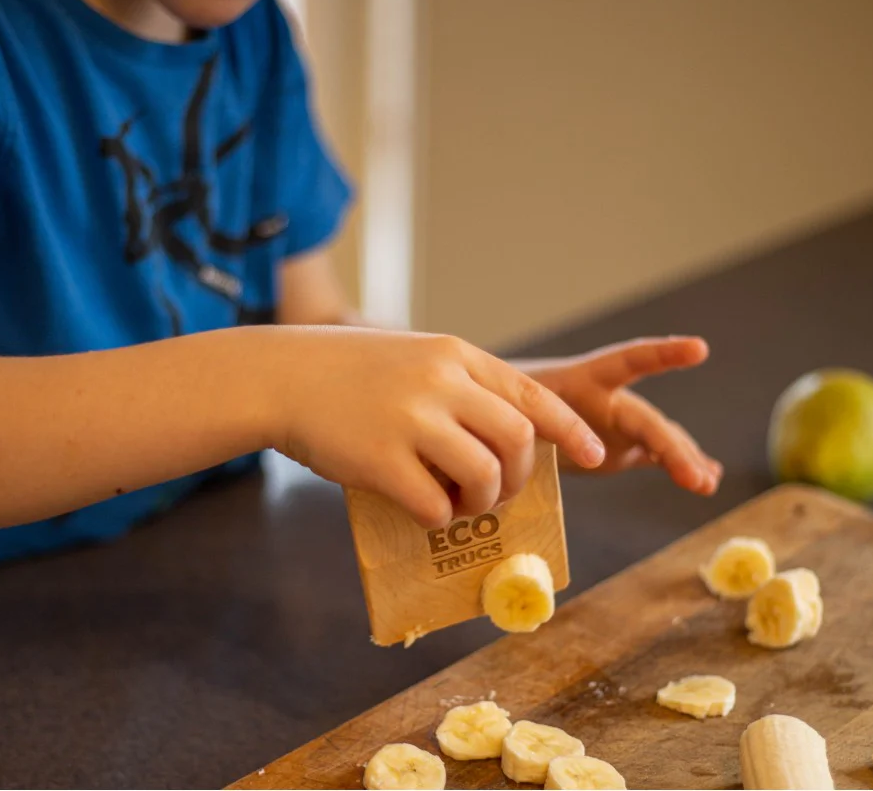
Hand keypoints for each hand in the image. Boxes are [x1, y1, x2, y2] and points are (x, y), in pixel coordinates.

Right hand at [262, 326, 606, 527]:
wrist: (282, 375)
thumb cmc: (348, 371)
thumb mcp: (413, 357)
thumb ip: (458, 387)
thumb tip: (500, 441)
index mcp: (453, 355)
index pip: (529, 393)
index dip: (567, 428)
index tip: (591, 454)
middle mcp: (440, 381)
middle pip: (516, 437)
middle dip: (518, 474)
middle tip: (499, 491)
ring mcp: (411, 419)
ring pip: (483, 473)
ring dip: (482, 498)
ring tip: (460, 502)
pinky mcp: (380, 460)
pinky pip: (434, 504)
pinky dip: (439, 517)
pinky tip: (423, 509)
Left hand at [525, 337, 722, 494]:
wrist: (509, 415)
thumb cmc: (505, 400)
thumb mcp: (508, 402)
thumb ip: (519, 412)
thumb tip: (518, 423)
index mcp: (584, 378)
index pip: (628, 360)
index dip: (662, 354)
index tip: (699, 349)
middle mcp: (610, 399)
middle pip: (647, 421)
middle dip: (673, 448)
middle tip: (697, 479)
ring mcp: (619, 425)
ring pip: (660, 440)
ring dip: (683, 459)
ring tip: (706, 483)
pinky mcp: (621, 449)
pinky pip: (656, 457)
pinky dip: (679, 466)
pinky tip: (707, 478)